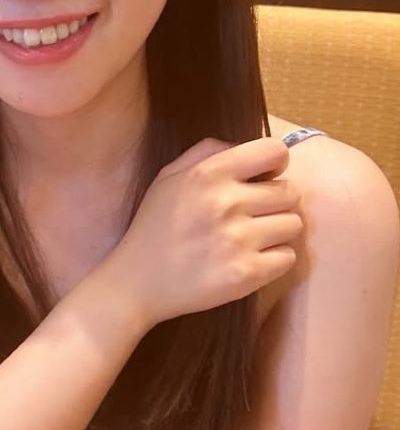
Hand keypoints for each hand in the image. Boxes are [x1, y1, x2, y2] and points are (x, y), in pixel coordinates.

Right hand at [96, 136, 302, 328]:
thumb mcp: (169, 176)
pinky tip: (249, 260)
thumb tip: (244, 147)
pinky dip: (274, 260)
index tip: (265, 178)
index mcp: (209, 174)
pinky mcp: (247, 274)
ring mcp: (238, 240)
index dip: (276, 164)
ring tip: (250, 239)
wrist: (136, 282)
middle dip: (276, 202)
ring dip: (277, 231)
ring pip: (293, 224)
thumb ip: (206, 151)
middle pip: (290, 192)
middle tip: (252, 216)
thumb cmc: (154, 226)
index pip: (274, 151)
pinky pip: (288, 257)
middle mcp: (227, 203)